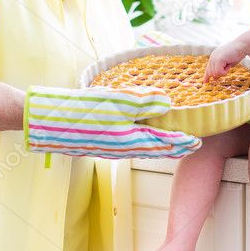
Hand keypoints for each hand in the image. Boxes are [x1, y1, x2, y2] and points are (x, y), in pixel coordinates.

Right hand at [25, 85, 200, 158]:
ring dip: (161, 145)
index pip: (165, 143)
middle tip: (193, 144)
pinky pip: (131, 145)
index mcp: (132, 140)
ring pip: (144, 148)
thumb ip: (145, 102)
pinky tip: (143, 135)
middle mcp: (125, 148)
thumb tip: (168, 103)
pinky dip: (145, 142)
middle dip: (175, 147)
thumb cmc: (84, 111)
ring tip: (173, 142)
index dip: (183, 142)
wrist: (50, 123)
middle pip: (156, 149)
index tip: (198, 141)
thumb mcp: (118, 101)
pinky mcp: (102, 142)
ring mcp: (112, 147)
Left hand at [204, 39, 247, 80]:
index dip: (206, 76)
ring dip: (224, 71)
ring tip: (229, 64)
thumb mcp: (227, 64)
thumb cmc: (237, 54)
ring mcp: (214, 58)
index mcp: (214, 57)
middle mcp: (212, 57)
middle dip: (220, 73)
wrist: (242, 46)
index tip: (205, 81)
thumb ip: (220, 69)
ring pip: (215, 74)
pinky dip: (226, 71)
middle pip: (211, 73)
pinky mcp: (218, 60)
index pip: (208, 69)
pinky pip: (219, 72)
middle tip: (228, 66)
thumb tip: (214, 78)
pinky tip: (229, 64)